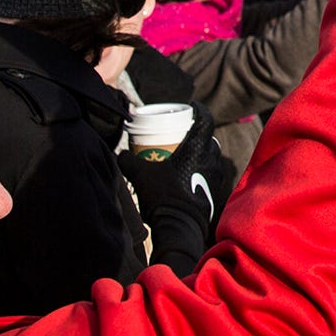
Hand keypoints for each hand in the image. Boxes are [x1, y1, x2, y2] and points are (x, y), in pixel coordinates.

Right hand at [116, 106, 218, 270]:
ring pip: (210, 158)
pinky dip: (201, 172)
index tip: (190, 107)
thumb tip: (119, 155)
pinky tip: (186, 178)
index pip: (205, 120)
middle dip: (197, 136)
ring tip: (183, 157)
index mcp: (198, 148)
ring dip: (199, 154)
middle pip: (208, 139)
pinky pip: (210, 175)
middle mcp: (212, 159)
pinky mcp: (216, 193)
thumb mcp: (140, 175)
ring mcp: (216, 177)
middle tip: (182, 136)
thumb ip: (127, 161)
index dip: (199, 110)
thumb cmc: (163, 196)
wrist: (179, 228)